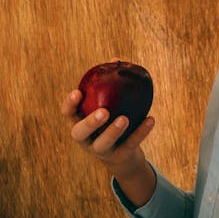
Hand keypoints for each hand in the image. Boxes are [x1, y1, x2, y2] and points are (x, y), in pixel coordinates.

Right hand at [61, 89, 156, 205]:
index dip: (69, 104)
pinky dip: (141, 132)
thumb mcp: (107, 105)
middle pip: (80, 133)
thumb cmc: (111, 121)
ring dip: (113, 131)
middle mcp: (86, 139)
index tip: (77, 92)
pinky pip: (130, 144)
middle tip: (103, 112)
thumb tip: (116, 60)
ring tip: (124, 118)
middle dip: (90, 123)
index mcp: (79, 122)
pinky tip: (151, 119)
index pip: (68, 114)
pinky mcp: (119, 157)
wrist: (123, 155)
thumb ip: (108, 85)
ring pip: (103, 144)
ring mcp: (101, 151)